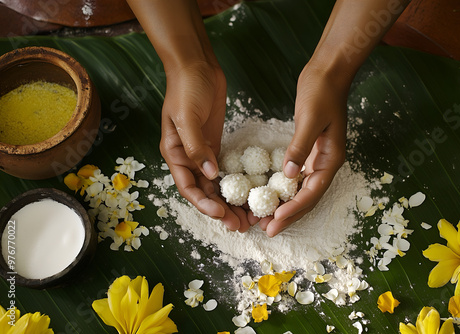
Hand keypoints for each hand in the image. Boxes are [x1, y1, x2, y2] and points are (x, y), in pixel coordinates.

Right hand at [160, 61, 250, 231]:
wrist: (196, 66)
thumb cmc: (186, 89)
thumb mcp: (187, 117)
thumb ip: (195, 146)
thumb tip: (209, 174)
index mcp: (174, 153)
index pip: (188, 187)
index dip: (204, 204)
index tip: (222, 215)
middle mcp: (187, 158)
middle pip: (203, 192)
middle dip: (221, 210)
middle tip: (241, 225)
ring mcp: (201, 153)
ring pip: (215, 186)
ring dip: (229, 202)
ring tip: (247, 217)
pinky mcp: (214, 145)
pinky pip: (223, 172)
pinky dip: (233, 185)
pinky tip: (247, 195)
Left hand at [259, 64, 346, 236]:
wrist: (328, 73)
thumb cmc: (321, 92)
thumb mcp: (310, 119)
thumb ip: (300, 148)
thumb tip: (289, 177)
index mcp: (331, 159)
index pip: (312, 192)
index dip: (293, 210)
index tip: (275, 221)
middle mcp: (326, 163)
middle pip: (307, 198)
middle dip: (288, 215)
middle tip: (267, 230)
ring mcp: (318, 159)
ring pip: (301, 191)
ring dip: (285, 206)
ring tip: (265, 220)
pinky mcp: (308, 152)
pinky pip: (296, 178)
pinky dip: (284, 190)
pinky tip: (271, 196)